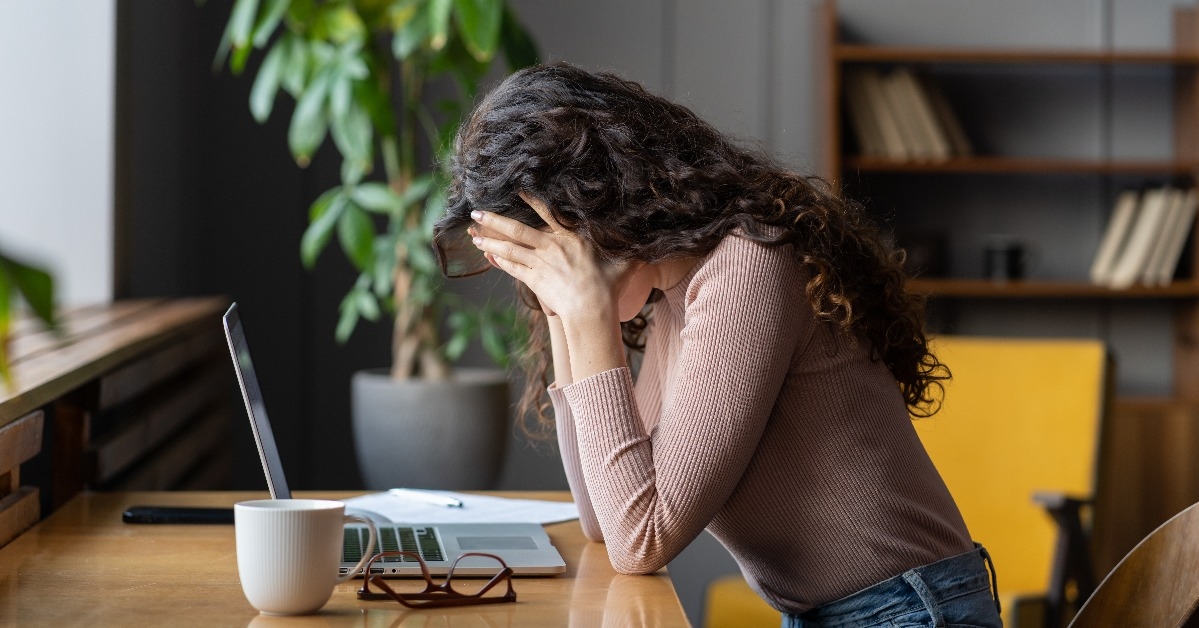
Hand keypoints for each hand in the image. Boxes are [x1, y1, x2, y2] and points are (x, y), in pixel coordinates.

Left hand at [469, 193, 627, 323]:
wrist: (592, 310)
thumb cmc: (609, 287)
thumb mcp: (623, 263)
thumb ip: (631, 249)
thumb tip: (652, 240)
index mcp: (571, 237)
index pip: (547, 213)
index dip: (530, 200)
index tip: (514, 189)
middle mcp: (551, 246)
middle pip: (516, 229)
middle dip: (494, 219)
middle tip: (476, 211)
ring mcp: (540, 263)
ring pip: (509, 247)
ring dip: (489, 239)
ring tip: (473, 233)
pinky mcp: (533, 280)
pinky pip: (511, 267)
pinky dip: (498, 259)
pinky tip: (487, 253)